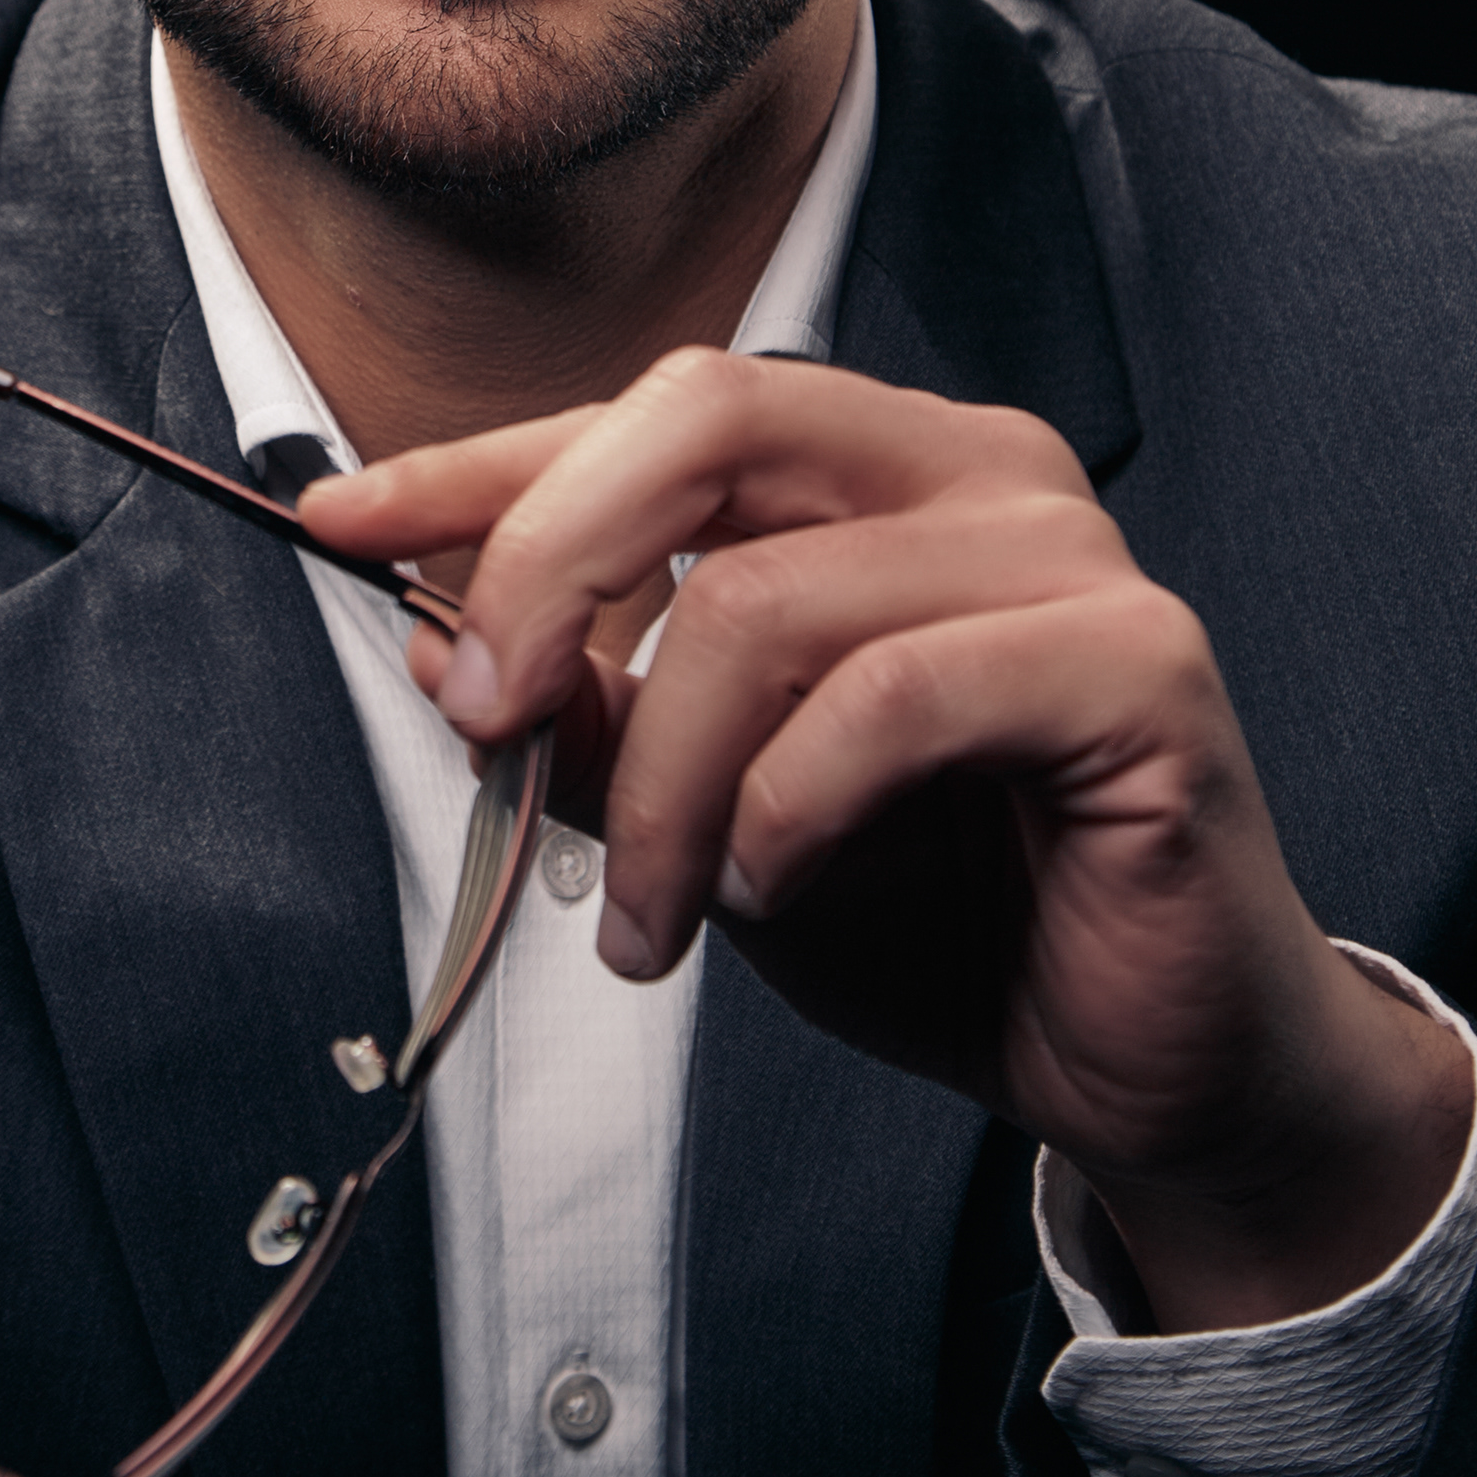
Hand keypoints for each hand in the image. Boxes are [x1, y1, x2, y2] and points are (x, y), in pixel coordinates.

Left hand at [301, 353, 1470, 1333]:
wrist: (1139, 1064)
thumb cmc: (941, 918)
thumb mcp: (708, 816)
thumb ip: (592, 717)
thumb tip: (430, 637)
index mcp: (879, 467)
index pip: (652, 412)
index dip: (483, 464)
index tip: (337, 523)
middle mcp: (978, 470)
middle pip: (708, 416)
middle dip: (549, 562)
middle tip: (478, 720)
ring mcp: (1069, 554)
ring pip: (770, 598)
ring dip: (660, 780)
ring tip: (645, 918)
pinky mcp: (1139, 664)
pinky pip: (893, 697)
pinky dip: (784, 808)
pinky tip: (768, 889)